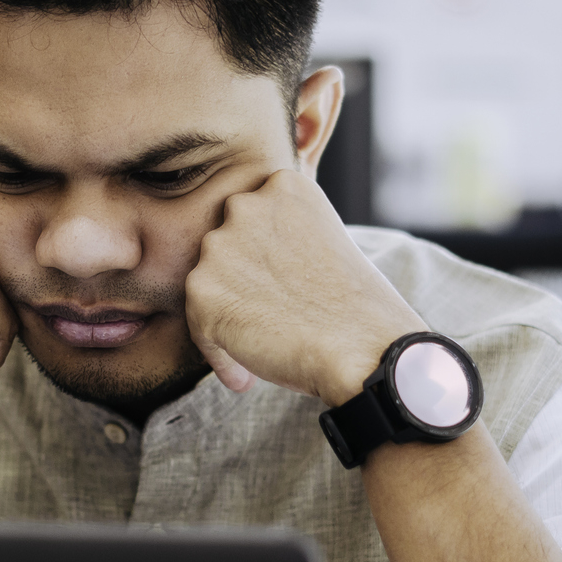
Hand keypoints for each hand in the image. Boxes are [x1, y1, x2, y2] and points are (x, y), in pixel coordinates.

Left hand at [185, 168, 423, 403]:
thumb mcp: (325, 239)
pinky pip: (199, 327)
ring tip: (264, 344)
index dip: (263, 258)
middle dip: (241, 282)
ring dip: (228, 315)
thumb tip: (251, 263)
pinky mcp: (201, 290)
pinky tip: (247, 375)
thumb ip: (284, 235)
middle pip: (225, 248)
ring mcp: (219, 246)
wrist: (362, 347)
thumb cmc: (356, 306)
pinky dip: (220, 354)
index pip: (252, 218)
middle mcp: (245, 205)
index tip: (283, 288)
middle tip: (272, 316)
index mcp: (282, 185)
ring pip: (208, 286)